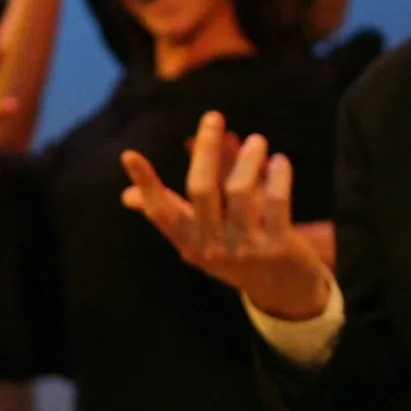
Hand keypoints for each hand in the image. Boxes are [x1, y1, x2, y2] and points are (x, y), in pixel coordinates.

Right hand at [120, 113, 330, 321]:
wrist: (283, 292)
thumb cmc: (234, 256)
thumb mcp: (198, 241)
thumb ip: (170, 212)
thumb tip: (126, 196)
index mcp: (188, 244)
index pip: (160, 211)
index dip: (145, 183)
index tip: (130, 155)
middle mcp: (212, 247)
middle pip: (201, 190)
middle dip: (206, 149)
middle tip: (213, 118)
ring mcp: (245, 249)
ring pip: (240, 191)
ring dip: (248, 159)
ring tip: (257, 141)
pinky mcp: (277, 247)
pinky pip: (276, 202)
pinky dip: (278, 176)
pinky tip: (278, 161)